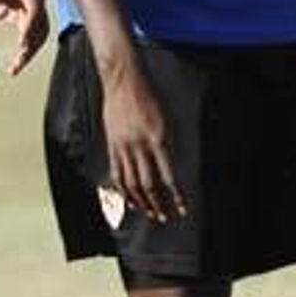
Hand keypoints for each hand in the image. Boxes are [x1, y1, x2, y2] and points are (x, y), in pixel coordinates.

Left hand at [0, 0, 48, 75]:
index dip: (31, 26)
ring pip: (37, 34)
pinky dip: (24, 50)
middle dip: (32, 45)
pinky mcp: (23, 16)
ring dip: (29, 52)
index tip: (22, 43)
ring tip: (14, 69)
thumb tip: (2, 16)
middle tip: (18, 62)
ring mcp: (30, 8)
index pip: (36, 8)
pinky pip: (28, 36)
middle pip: (41, 25)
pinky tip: (14, 65)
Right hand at [100, 57, 186, 222]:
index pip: (168, 175)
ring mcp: (123, 145)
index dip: (177, 196)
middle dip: (158, 204)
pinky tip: (130, 199)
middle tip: (165, 217)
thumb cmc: (150, 95)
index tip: (183, 209)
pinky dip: (123, 189)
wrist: (123, 79)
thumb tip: (171, 170)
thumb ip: (168, 144)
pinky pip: (117, 172)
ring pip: (130, 182)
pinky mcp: (112, 143)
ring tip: (149, 213)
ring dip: (141, 201)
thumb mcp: (167, 119)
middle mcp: (139, 144)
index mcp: (157, 138)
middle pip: (148, 183)